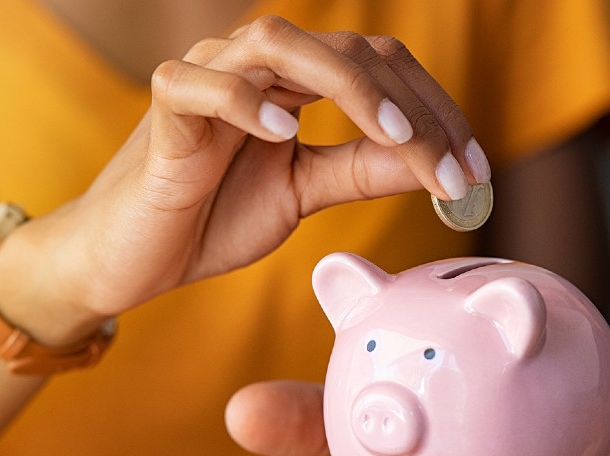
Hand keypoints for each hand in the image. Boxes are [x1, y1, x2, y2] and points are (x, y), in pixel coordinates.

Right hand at [0, 16, 488, 344]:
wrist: (133, 257)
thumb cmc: (213, 216)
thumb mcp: (304, 193)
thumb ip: (361, 171)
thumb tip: (432, 164)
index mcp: (296, 82)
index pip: (382, 69)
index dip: (436, 113)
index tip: (476, 174)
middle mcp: (257, 65)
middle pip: (350, 51)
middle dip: (413, 109)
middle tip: (454, 171)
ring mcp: (207, 78)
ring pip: (280, 43)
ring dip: (349, 88)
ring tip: (396, 139)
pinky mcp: (164, 111)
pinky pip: (198, 84)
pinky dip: (242, 101)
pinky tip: (283, 134)